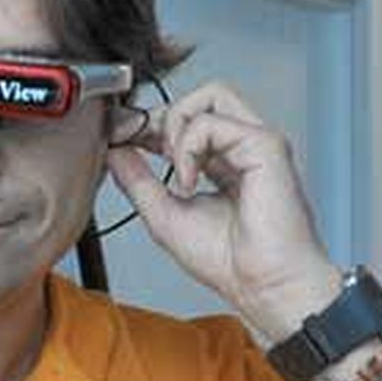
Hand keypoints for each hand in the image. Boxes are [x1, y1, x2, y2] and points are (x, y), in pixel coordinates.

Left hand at [106, 81, 342, 340]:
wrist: (263, 286)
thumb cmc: (230, 262)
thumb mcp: (164, 215)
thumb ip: (139, 181)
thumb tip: (115, 151)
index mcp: (223, 163)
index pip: (186, 122)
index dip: (149, 123)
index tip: (120, 136)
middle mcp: (243, 148)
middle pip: (200, 97)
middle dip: (159, 115)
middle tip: (134, 142)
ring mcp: (256, 143)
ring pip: (210, 94)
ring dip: (176, 125)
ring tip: (172, 167)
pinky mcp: (266, 145)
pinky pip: (212, 121)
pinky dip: (188, 147)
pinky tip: (187, 181)